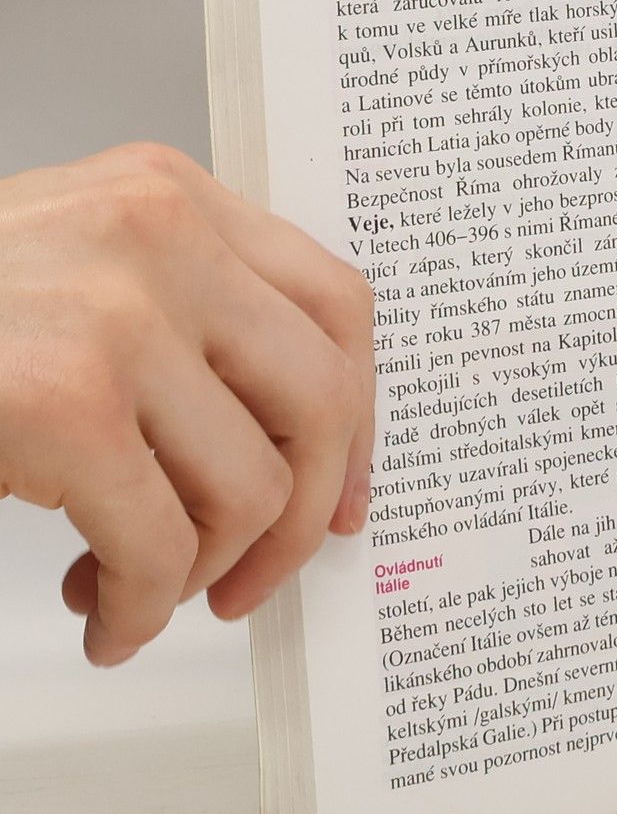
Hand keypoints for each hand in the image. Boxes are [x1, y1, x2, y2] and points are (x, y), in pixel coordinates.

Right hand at [0, 144, 374, 665]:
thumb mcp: (79, 264)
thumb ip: (187, 315)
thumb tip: (301, 447)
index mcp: (174, 194)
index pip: (338, 305)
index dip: (358, 418)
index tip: (343, 495)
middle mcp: (160, 234)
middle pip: (320, 398)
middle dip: (299, 517)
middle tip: (251, 579)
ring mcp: (115, 314)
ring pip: (249, 486)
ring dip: (204, 572)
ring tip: (142, 591)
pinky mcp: (61, 403)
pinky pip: (162, 544)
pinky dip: (145, 608)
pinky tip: (106, 619)